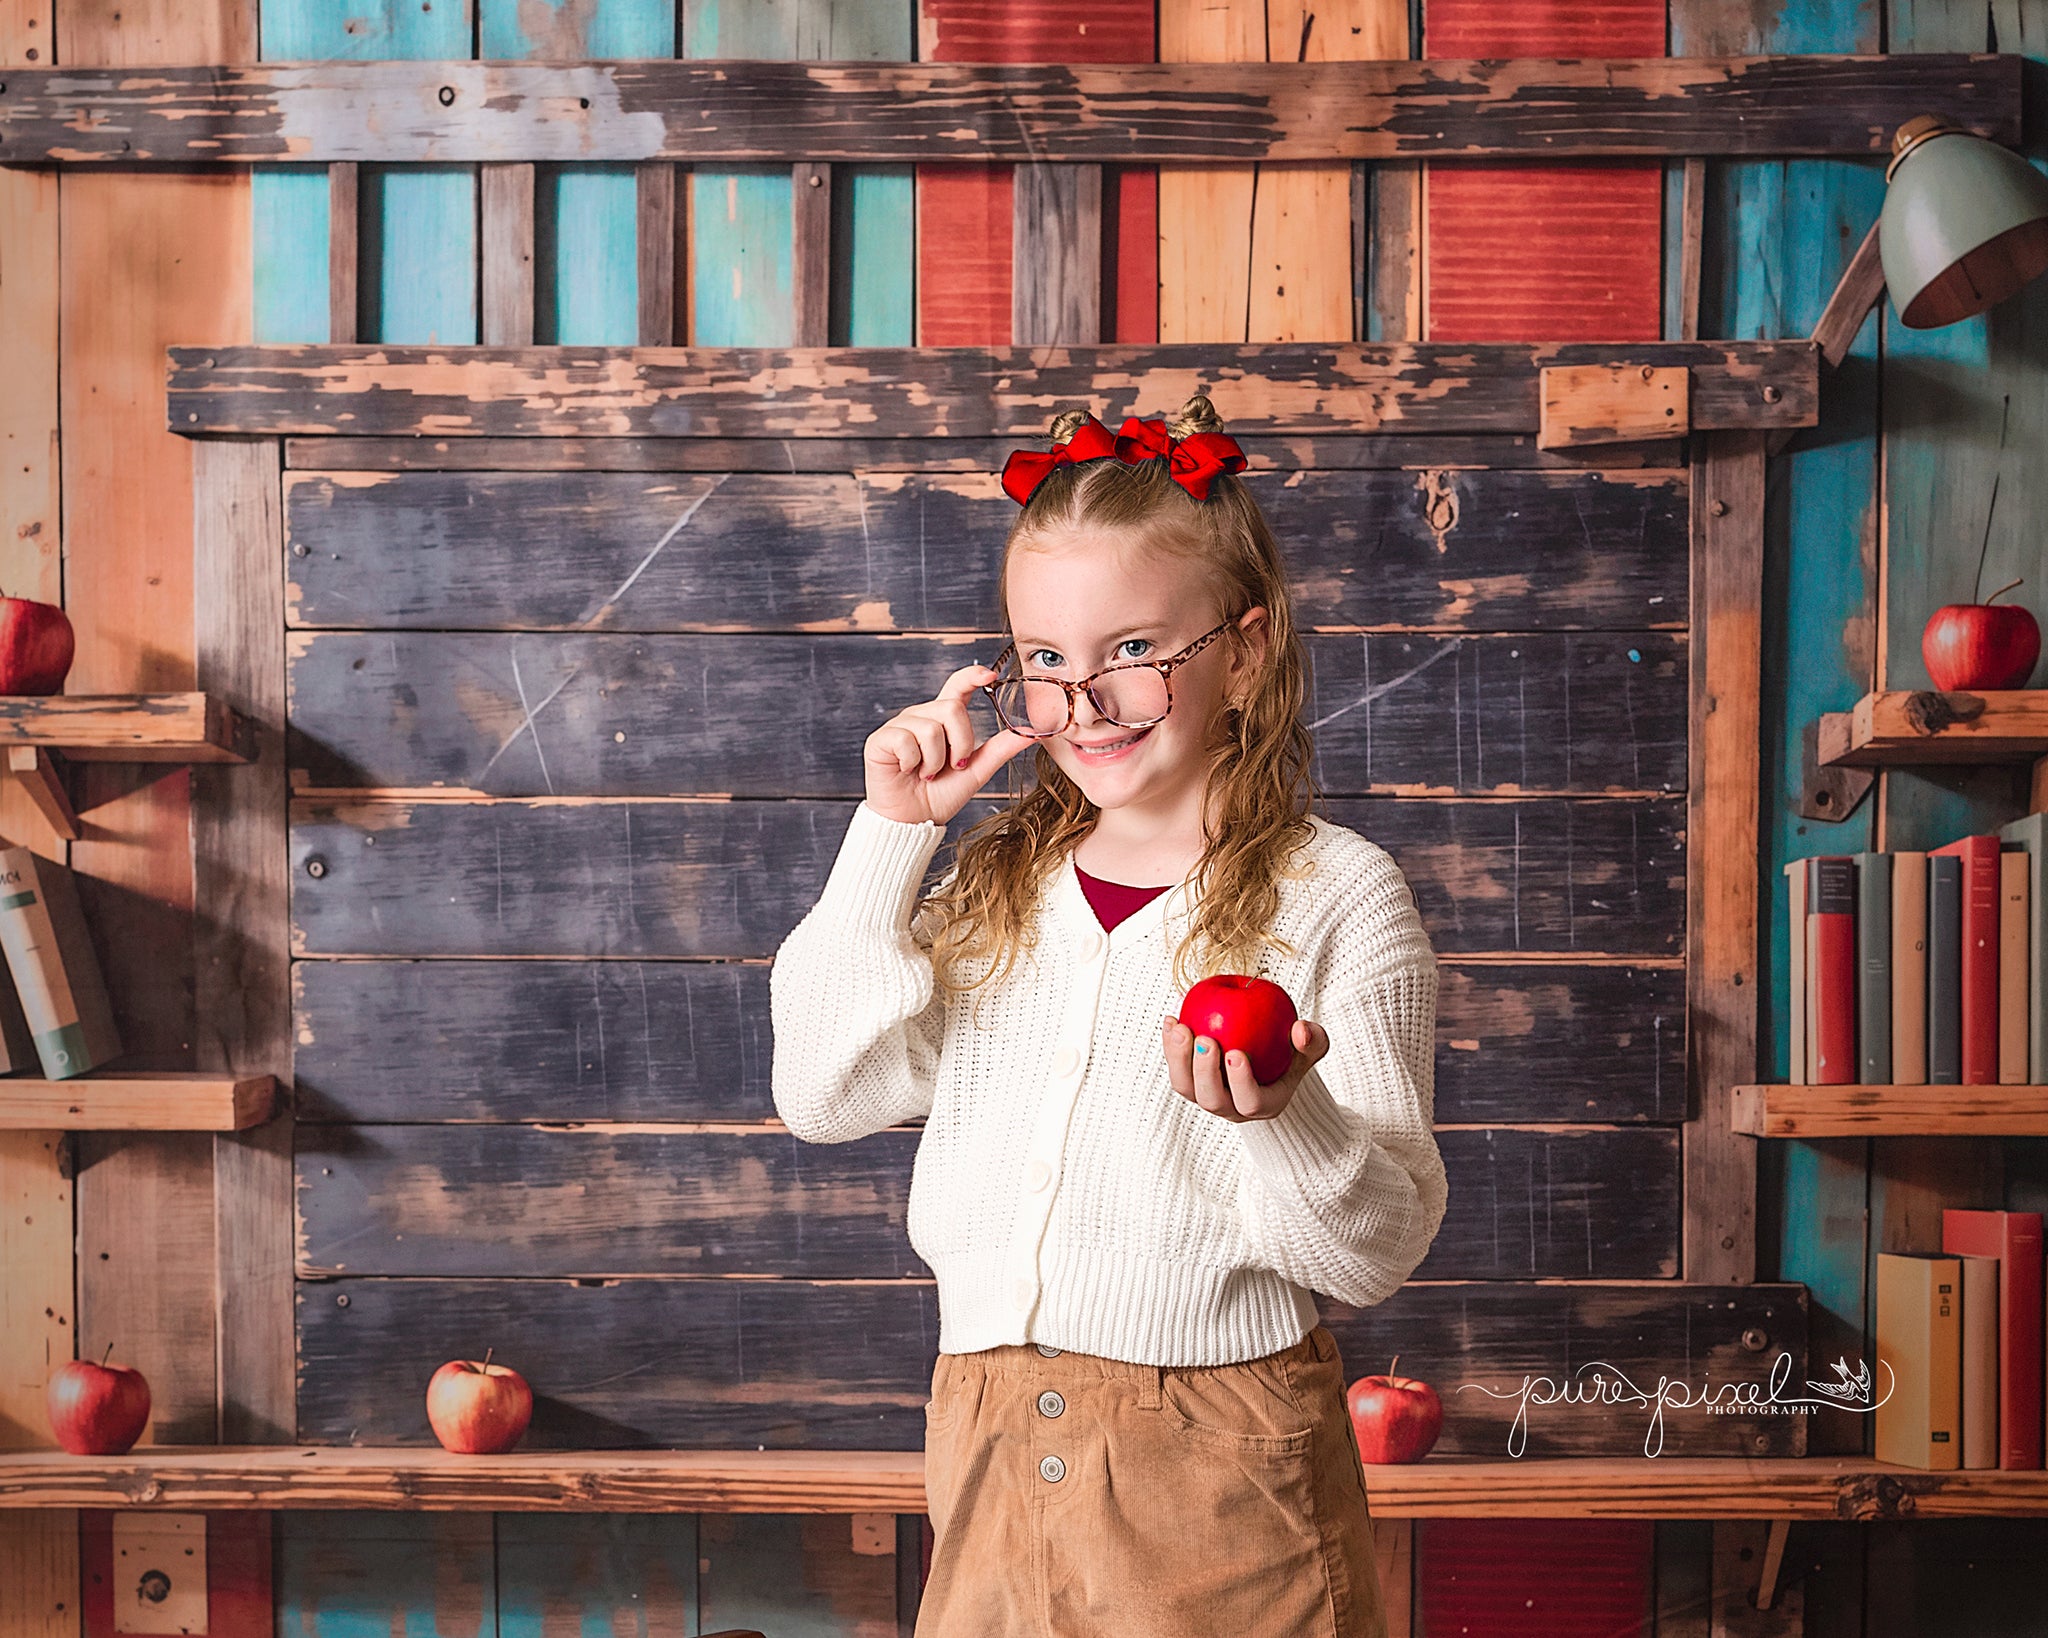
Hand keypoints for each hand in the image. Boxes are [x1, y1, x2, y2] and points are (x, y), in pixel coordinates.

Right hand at [864, 662, 1033, 825]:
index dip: (972, 675)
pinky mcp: (881, 739)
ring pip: (931, 728)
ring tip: (928, 773)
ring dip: (936, 761)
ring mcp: (900, 726)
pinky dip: (914, 763)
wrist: (914, 820)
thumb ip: (1001, 748)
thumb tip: (1032, 732)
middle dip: (960, 743)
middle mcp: (921, 716)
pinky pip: (907, 740)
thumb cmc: (941, 795)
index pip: (957, 686)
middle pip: (952, 708)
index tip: (990, 675)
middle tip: (952, 765)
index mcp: (943, 719)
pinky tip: (909, 771)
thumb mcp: (977, 770)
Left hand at [1161, 1015, 1329, 1121]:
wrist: (1268, 1054)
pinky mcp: (1190, 1082)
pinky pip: (1176, 1068)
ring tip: (1180, 1027)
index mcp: (1264, 1105)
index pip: (1250, 1103)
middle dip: (1204, 1071)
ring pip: (1186, 1089)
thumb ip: (1312, 1039)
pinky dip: (1170, 1045)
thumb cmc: (1292, 1051)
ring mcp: (1208, 1097)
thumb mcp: (1311, 1045)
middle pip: (1212, 1101)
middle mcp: (1232, 1108)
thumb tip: (1301, 1030)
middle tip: (1204, 1039)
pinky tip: (1172, 1019)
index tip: (1236, 1053)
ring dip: (1179, 1059)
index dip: (1240, 1083)